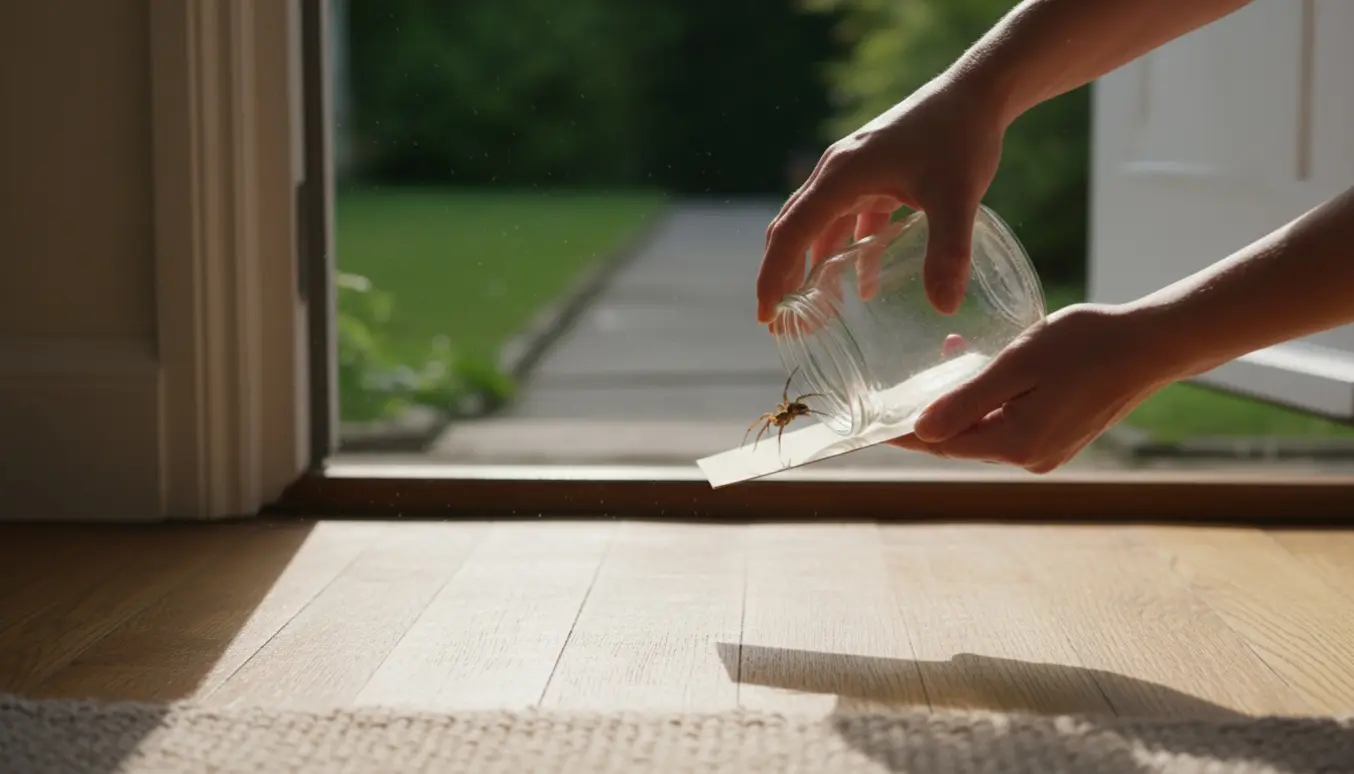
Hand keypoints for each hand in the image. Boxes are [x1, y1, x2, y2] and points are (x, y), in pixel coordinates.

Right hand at [756, 73, 1006, 322]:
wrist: (979, 91)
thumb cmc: (961, 135)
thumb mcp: (956, 197)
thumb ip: (948, 251)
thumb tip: (945, 308)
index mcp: (840, 177)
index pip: (791, 233)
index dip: (773, 277)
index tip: (765, 316)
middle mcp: (836, 174)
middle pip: (793, 231)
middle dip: (784, 279)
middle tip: (779, 323)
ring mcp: (854, 173)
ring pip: (820, 228)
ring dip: (815, 269)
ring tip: (818, 314)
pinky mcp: (875, 176)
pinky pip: (849, 220)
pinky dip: (850, 253)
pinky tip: (867, 286)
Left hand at [888, 304, 1184, 472]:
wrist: (1151, 343)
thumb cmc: (1085, 345)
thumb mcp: (1016, 364)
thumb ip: (966, 400)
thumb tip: (920, 432)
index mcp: (1016, 444)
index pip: (942, 443)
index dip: (904, 429)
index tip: (870, 419)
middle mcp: (1030, 457)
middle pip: (961, 439)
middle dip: (933, 409)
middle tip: (903, 376)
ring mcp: (1048, 450)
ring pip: (986, 429)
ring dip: (964, 399)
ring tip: (952, 352)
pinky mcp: (1061, 435)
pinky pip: (1011, 423)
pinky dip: (992, 400)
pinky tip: (989, 366)